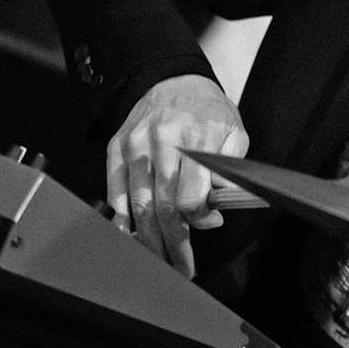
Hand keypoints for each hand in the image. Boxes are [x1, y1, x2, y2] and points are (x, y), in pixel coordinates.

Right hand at [106, 75, 248, 275]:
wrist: (171, 79)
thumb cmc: (206, 110)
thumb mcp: (233, 132)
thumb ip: (229, 170)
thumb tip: (217, 207)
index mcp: (194, 140)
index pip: (190, 198)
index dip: (200, 220)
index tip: (209, 224)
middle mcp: (160, 144)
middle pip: (162, 209)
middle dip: (173, 245)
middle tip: (182, 267)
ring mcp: (134, 147)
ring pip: (137, 206)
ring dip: (148, 240)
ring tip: (159, 260)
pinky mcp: (116, 149)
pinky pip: (114, 192)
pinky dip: (121, 219)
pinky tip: (131, 238)